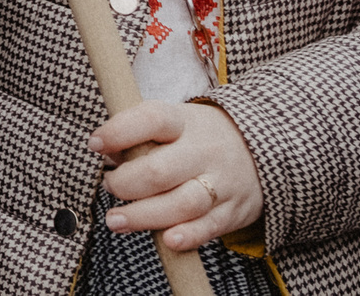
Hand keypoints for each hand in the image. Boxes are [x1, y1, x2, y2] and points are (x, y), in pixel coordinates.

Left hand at [94, 99, 264, 252]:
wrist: (265, 148)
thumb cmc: (199, 137)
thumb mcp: (174, 123)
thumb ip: (139, 135)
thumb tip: (104, 150)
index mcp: (185, 122)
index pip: (151, 119)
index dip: (119, 131)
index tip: (95, 143)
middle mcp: (204, 151)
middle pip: (160, 171)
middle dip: (125, 183)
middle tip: (109, 186)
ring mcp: (221, 183)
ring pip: (182, 204)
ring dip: (144, 216)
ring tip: (115, 220)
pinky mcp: (232, 212)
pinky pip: (209, 228)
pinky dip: (188, 235)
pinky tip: (167, 240)